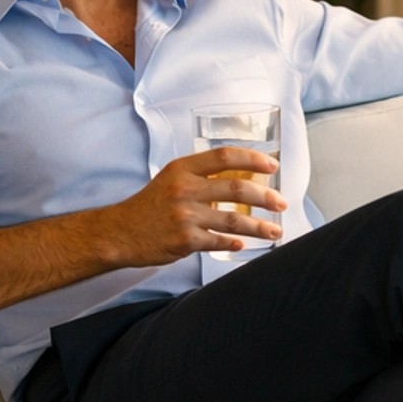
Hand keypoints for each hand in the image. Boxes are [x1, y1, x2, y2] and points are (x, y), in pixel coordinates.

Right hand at [106, 148, 286, 264]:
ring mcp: (185, 216)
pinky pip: (218, 241)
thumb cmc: (148, 206)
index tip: (273, 166)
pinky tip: (244, 244)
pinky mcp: (184, 241)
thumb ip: (200, 176)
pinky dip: (234, 243)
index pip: (224, 157)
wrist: (120, 233)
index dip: (253, 159)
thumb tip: (239, 179)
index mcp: (182, 169)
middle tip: (282, 203)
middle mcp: (185, 190)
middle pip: (237, 189)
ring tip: (275, 231)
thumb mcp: (170, 179)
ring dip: (260, 227)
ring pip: (234, 220)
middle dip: (266, 197)